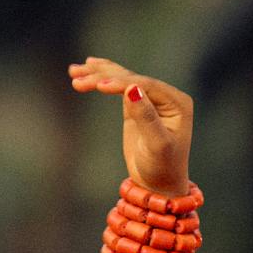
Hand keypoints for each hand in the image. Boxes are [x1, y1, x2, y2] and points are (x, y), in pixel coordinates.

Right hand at [68, 55, 195, 196]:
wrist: (158, 185)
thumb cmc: (161, 168)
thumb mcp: (156, 144)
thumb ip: (146, 117)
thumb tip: (132, 88)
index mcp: (178, 102)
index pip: (146, 86)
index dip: (121, 83)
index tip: (98, 85)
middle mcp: (166, 96)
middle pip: (131, 78)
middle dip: (102, 77)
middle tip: (77, 79)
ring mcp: (150, 98)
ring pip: (122, 78)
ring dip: (97, 74)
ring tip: (74, 72)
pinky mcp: (136, 104)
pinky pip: (118, 85)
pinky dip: (101, 78)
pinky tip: (87, 67)